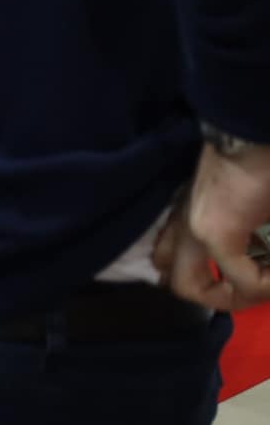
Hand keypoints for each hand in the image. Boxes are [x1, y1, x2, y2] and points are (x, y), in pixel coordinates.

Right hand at [154, 141, 269, 310]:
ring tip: (230, 272)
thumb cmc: (267, 170)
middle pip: (185, 286)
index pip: (244, 282)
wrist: (246, 127)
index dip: (266, 288)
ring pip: (165, 261)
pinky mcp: (183, 203)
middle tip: (253, 289)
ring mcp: (181, 215)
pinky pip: (172, 238)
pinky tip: (221, 246)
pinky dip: (192, 253)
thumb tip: (268, 266)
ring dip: (197, 275)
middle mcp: (191, 230)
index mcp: (218, 232)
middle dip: (223, 297)